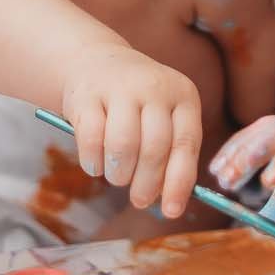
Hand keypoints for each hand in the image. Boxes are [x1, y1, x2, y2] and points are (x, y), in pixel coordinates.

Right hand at [63, 45, 202, 218]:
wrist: (96, 63)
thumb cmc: (137, 104)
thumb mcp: (163, 117)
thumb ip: (170, 154)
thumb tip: (169, 203)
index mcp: (183, 95)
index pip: (186, 144)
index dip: (179, 183)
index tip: (171, 212)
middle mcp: (155, 87)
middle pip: (155, 148)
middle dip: (146, 184)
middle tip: (139, 199)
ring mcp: (121, 87)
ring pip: (124, 145)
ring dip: (119, 173)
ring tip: (117, 177)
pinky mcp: (88, 94)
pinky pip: (92, 139)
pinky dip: (93, 162)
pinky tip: (95, 165)